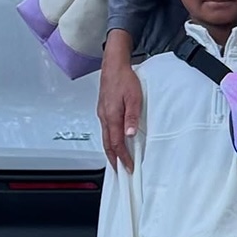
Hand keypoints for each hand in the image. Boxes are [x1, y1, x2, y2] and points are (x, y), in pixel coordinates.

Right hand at [97, 58, 141, 172]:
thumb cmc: (124, 79)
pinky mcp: (103, 109)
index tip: (129, 167)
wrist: (113, 65)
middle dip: (114, 159)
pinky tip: (114, 141)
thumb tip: (130, 135)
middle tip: (121, 171)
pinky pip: (105, 129)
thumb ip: (132, 117)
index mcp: (111, 116)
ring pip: (105, 138)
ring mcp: (102, 113)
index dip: (123, 157)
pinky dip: (109, 140)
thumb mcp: (134, 98)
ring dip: (111, 151)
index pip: (116, 144)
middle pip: (107, 144)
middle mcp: (104, 117)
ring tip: (118, 160)